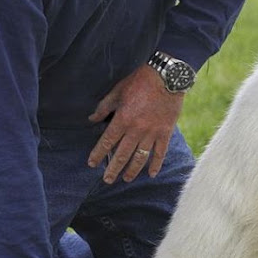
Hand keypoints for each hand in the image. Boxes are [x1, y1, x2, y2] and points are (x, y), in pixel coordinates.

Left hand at [88, 64, 183, 183]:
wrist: (165, 77)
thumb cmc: (139, 81)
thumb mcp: (118, 91)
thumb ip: (104, 107)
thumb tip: (92, 119)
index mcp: (122, 119)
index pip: (107, 142)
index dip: (98, 154)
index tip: (92, 163)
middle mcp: (136, 130)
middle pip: (122, 155)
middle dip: (113, 169)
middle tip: (107, 180)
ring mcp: (152, 133)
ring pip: (140, 158)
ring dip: (132, 170)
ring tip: (126, 179)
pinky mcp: (165, 132)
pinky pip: (160, 153)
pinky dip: (156, 164)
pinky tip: (151, 174)